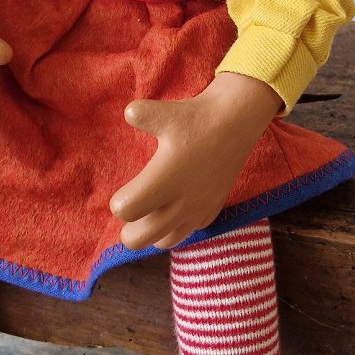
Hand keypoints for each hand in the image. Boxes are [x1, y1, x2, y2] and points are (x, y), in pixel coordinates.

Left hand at [110, 72, 281, 250]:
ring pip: (164, 242)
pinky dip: (177, 226)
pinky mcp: (212, 210)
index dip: (118, 202)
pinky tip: (176, 207)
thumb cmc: (197, 118)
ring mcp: (198, 210)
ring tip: (150, 211)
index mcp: (163, 181)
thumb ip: (140, 114)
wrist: (236, 121)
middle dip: (128, 229)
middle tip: (131, 209)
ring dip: (152, 232)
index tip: (124, 190)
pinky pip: (189, 231)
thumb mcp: (164, 112)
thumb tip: (128, 114)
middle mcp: (180, 203)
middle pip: (138, 239)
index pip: (126, 211)